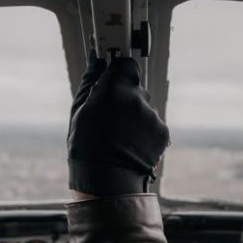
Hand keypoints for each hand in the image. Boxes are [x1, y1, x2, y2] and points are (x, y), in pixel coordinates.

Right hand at [68, 54, 169, 196]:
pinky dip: (144, 131)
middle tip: (109, 117)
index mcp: (115, 88)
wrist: (107, 182)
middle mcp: (138, 97)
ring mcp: (152, 115)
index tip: (111, 79)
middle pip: (135, 87)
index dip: (118, 72)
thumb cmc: (87, 147)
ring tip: (119, 136)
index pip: (125, 64)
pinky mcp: (162, 132)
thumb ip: (91, 81)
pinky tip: (130, 144)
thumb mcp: (79, 111)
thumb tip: (96, 61)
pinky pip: (153, 123)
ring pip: (144, 107)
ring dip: (134, 116)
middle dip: (124, 97)